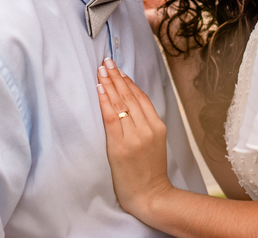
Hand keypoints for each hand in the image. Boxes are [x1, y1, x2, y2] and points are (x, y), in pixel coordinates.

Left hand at [96, 59, 174, 220]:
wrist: (150, 196)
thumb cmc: (150, 172)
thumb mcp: (155, 143)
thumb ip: (145, 124)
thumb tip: (129, 105)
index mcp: (158, 127)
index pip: (141, 97)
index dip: (129, 81)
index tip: (119, 69)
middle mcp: (147, 128)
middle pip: (130, 96)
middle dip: (117, 77)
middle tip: (107, 61)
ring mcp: (134, 137)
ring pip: (120, 103)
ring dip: (109, 84)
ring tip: (101, 70)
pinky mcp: (120, 146)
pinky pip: (111, 118)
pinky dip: (105, 101)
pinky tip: (99, 89)